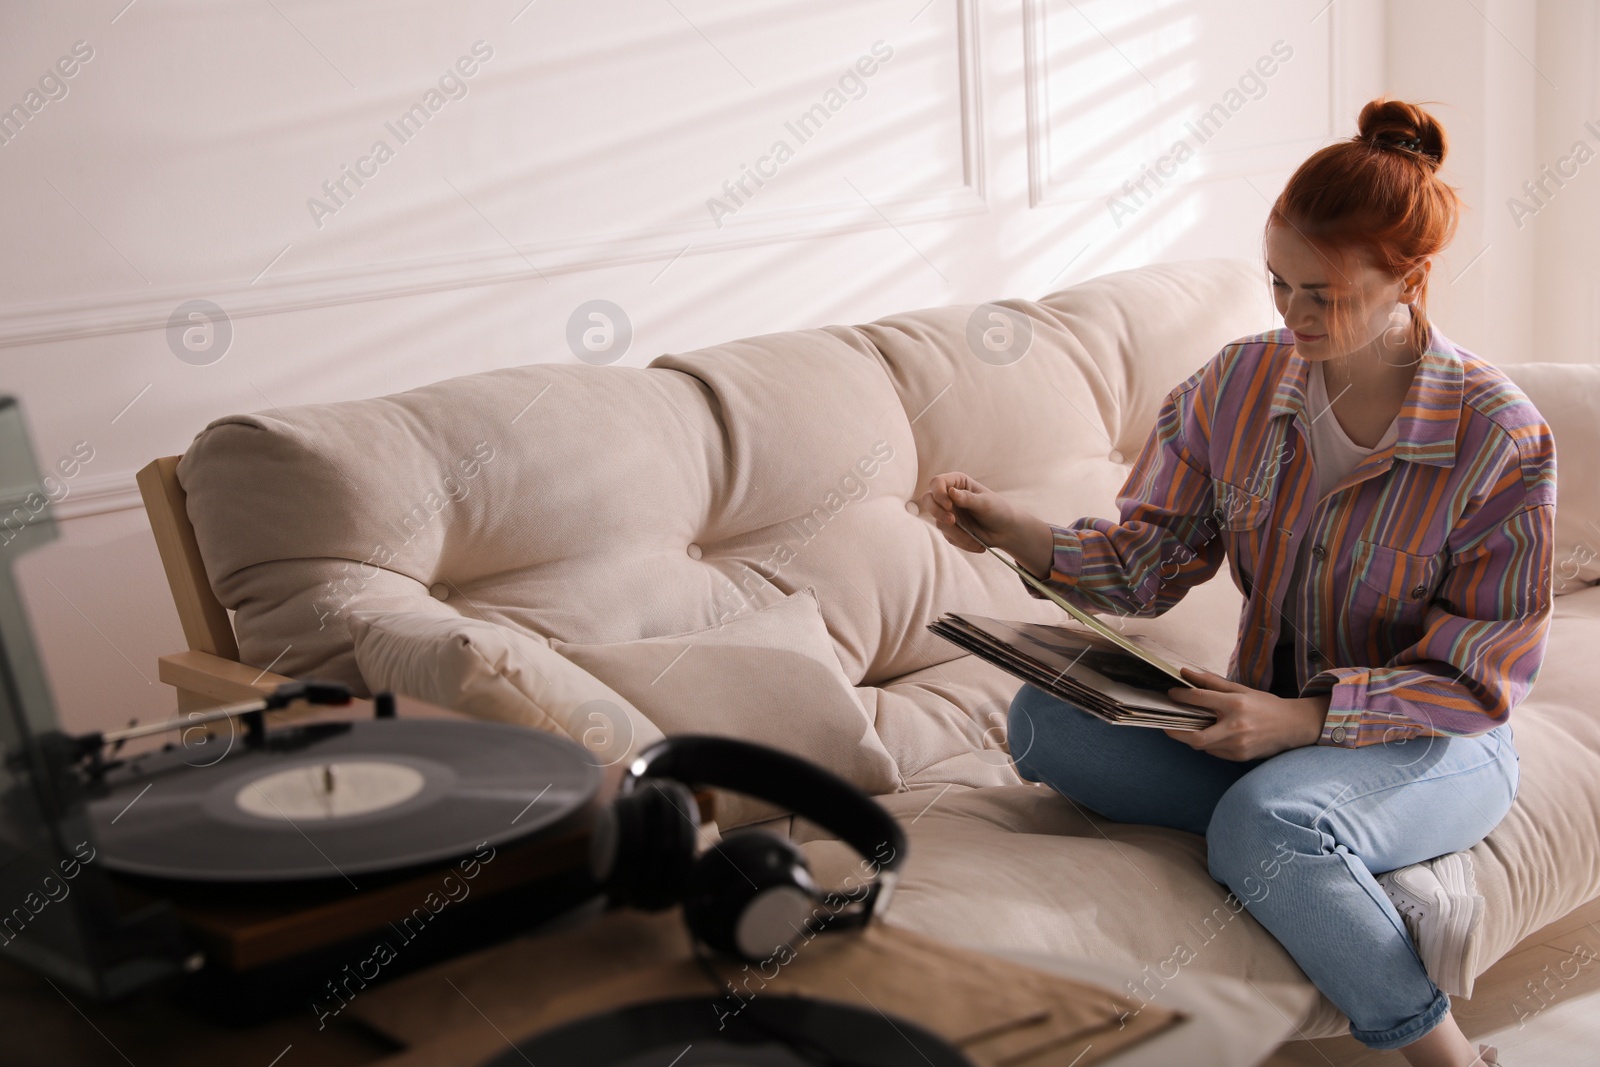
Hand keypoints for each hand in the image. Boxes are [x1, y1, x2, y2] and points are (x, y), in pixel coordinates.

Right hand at [921, 472, 1051, 575]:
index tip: (949, 505)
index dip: (938, 493)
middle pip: (928, 500)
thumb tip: (950, 492)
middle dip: (937, 512)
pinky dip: (962, 541)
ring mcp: (947, 513)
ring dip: (956, 533)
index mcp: (957, 483)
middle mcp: (948, 496)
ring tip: (975, 540)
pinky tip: (976, 544)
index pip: (937, 482)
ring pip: (939, 522)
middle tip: (952, 521)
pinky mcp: (949, 529)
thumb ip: (968, 498)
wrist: (1006, 531)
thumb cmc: (998, 510)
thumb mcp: (985, 503)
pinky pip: (948, 536)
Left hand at [1162, 667, 1326, 760]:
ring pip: (1203, 746)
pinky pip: (1214, 752)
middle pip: (1195, 736)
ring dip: (1192, 737)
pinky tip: (1209, 735)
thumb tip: (1185, 672)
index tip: (1170, 694)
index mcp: (1235, 705)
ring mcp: (1239, 746)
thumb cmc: (1265, 705)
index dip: (1180, 696)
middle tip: (1166, 725)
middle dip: (1176, 732)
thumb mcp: (1240, 689)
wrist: (1293, 726)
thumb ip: (1211, 682)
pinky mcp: (1241, 757)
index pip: (1200, 699)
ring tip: (1187, 727)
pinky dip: (1208, 744)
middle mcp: (1236, 727)